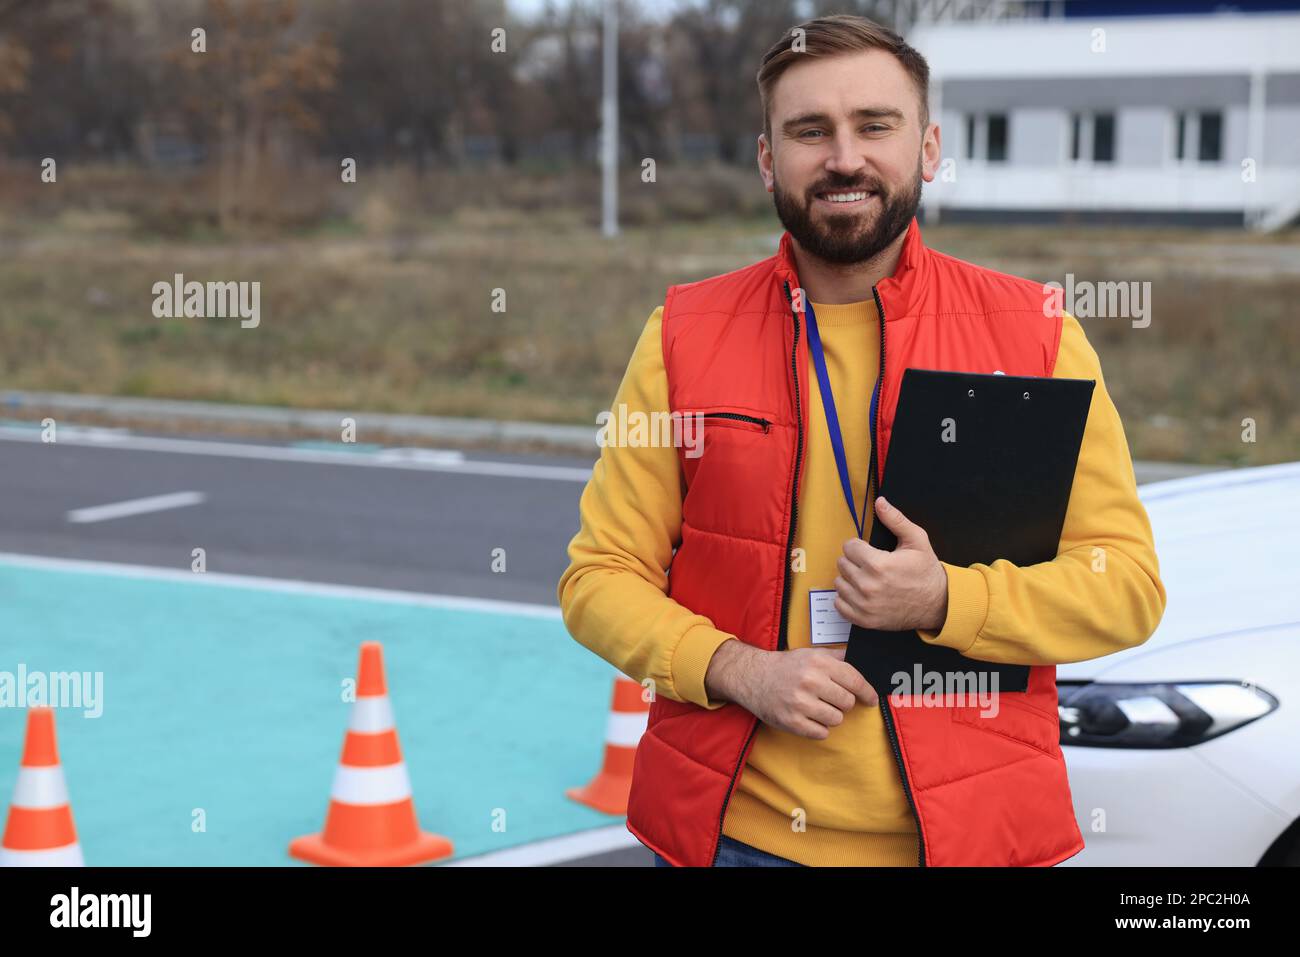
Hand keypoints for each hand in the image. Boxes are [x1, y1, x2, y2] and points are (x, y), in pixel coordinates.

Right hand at [704, 641, 877, 739]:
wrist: (753, 677)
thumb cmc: (786, 666)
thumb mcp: (811, 654)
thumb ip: (837, 657)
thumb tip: (862, 661)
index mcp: (818, 663)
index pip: (855, 681)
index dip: (867, 693)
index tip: (871, 700)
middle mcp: (810, 682)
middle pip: (847, 703)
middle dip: (842, 703)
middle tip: (829, 698)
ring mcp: (800, 703)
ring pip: (836, 719)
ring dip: (830, 716)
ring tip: (816, 707)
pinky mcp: (792, 721)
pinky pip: (821, 733)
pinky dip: (818, 728)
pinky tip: (808, 717)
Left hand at [833, 495, 947, 631]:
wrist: (937, 603)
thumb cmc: (926, 571)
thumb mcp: (916, 541)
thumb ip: (896, 520)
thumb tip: (880, 502)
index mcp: (878, 565)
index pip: (849, 547)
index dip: (859, 546)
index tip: (869, 551)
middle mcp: (868, 586)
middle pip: (842, 564)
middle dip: (854, 561)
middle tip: (870, 564)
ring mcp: (865, 605)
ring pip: (839, 583)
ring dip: (850, 579)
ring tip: (867, 578)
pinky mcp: (864, 620)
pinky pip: (839, 604)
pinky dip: (847, 598)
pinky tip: (861, 593)